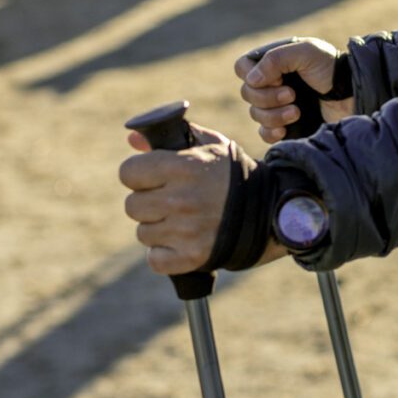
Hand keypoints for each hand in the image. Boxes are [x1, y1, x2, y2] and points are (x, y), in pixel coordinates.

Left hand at [120, 125, 247, 276]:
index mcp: (183, 167)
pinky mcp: (192, 257)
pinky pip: (155, 259)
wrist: (269, 210)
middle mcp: (181, 199)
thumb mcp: (208, 146)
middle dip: (148, 202)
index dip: (138, 174)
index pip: (128, 173)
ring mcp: (186, 231)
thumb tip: (133, 140)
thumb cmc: (232, 175)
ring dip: (158, 228)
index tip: (152, 178)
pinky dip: (165, 254)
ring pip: (143, 233)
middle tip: (170, 200)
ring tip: (181, 220)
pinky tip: (182, 242)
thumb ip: (170, 137)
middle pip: (132, 205)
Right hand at [235, 38, 354, 143]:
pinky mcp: (284, 126)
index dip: (254, 75)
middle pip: (246, 93)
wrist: (352, 94)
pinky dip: (271, 131)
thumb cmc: (331, 68)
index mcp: (272, 61)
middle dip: (268, 97)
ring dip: (274, 114)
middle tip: (293, 94)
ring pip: (255, 114)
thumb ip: (276, 59)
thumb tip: (252, 80)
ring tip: (297, 111)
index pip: (242, 68)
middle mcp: (271, 83)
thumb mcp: (306, 52)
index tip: (279, 77)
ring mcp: (276, 105)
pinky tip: (287, 128)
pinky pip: (263, 133)